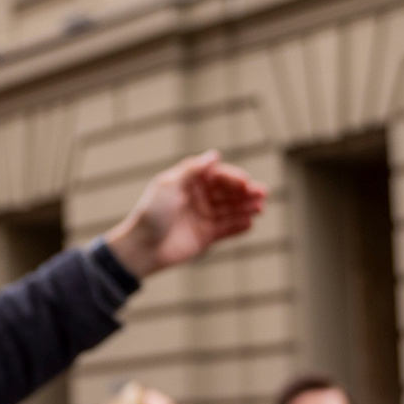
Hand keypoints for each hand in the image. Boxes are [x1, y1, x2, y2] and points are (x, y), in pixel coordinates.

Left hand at [104, 152, 267, 278]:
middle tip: (262, 195)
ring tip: (260, 208)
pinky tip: (250, 223)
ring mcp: (202, 217)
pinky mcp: (205, 237)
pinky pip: (227, 229)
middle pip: (227, 192)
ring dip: (246, 208)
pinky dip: (239, 226)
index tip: (246, 183)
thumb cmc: (151, 213)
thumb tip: (215, 155)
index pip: (217, 175)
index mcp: (188, 182)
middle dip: (245, 192)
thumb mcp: (170, 186)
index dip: (233, 178)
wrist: (141, 248)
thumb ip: (193, 170)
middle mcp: (197, 197)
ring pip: (230, 210)